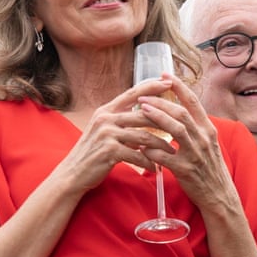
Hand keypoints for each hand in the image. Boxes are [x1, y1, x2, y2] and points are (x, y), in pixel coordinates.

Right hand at [53, 77, 182, 188]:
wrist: (72, 174)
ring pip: (144, 135)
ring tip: (173, 151)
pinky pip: (137, 154)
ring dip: (161, 146)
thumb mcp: (106, 131)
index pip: (133, 93)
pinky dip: (149, 162)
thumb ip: (123, 122)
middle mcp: (106, 118)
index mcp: (106, 110)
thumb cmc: (93, 153)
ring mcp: (107, 134)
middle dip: (166, 121)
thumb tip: (148, 116)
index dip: (152, 86)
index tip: (169, 82)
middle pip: (144, 114)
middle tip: (183, 127)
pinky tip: (155, 168)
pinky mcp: (109, 151)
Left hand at [134, 75, 234, 209]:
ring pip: (176, 129)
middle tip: (143, 96)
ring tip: (141, 110)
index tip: (165, 75)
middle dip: (161, 101)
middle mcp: (204, 139)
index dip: (179, 86)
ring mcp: (196, 154)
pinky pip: (166, 156)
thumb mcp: (208, 145)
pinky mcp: (186, 170)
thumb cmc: (210, 170)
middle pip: (182, 112)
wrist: (220, 196)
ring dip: (157, 118)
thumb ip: (196, 129)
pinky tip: (141, 146)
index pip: (194, 102)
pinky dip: (152, 150)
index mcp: (209, 130)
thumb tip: (179, 112)